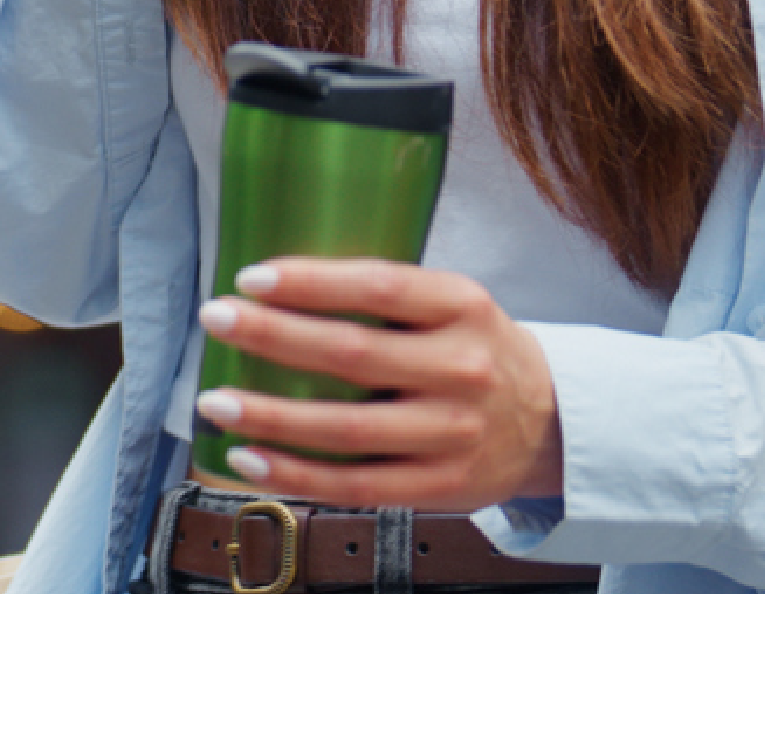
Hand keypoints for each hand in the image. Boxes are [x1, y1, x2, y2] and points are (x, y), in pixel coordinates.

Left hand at [193, 259, 562, 511]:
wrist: (549, 422)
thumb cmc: (477, 348)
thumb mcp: (454, 303)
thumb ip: (389, 297)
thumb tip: (280, 288)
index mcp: (463, 305)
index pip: (380, 285)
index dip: (311, 282)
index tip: (251, 276)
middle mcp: (461, 368)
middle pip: (352, 354)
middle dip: (272, 336)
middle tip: (216, 318)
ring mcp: (452, 434)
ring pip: (345, 428)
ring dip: (270, 416)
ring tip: (215, 401)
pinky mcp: (440, 488)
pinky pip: (354, 485)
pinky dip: (295, 474)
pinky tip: (248, 459)